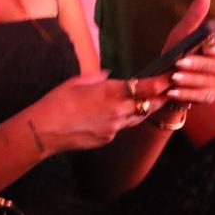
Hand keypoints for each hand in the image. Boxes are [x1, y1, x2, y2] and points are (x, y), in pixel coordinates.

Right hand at [30, 71, 170, 152]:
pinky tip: (121, 114)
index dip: (161, 82)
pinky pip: (122, 127)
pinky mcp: (107, 139)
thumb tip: (108, 75)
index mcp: (110, 92)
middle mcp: (117, 111)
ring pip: (138, 117)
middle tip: (172, 88)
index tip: (171, 75)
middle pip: (148, 104)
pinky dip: (125, 119)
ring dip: (146, 108)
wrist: (43, 131)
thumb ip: (97, 78)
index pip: (145, 87)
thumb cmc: (57, 101)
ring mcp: (114, 127)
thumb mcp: (78, 81)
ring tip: (157, 99)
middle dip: (161, 96)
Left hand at [157, 0, 214, 106]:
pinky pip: (202, 96)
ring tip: (173, 77)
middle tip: (181, 62)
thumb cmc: (174, 53)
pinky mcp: (208, 98)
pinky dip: (186, 93)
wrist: (160, 82)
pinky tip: (173, 90)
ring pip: (209, 82)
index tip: (209, 46)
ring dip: (190, 79)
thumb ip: (196, 14)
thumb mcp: (181, 33)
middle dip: (199, 64)